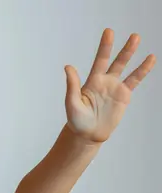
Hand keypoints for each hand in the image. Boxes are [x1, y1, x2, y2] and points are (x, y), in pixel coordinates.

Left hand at [64, 28, 155, 143]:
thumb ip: (72, 85)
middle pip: (115, 60)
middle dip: (123, 48)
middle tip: (134, 35)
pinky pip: (135, 80)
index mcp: (91, 81)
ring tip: (137, 39)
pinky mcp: (124, 96)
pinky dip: (143, 70)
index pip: (100, 60)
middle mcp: (104, 81)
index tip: (109, 32)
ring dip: (131, 54)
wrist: (88, 134)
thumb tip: (68, 67)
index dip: (105, 46)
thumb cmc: (76, 120)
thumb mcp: (71, 102)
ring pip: (125, 67)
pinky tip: (150, 59)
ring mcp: (115, 87)